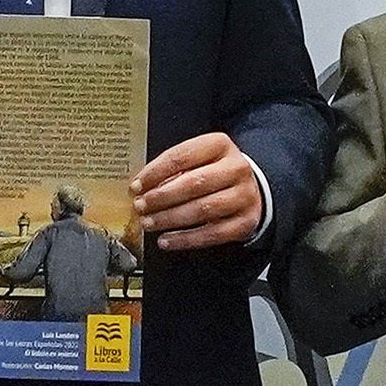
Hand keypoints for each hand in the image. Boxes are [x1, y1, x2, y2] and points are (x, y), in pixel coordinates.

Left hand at [135, 132, 264, 251]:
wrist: (249, 188)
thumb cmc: (214, 172)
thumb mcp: (198, 159)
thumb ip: (174, 170)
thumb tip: (142, 188)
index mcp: (220, 145)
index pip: (182, 156)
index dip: (155, 172)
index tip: (136, 185)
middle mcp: (236, 168)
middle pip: (194, 183)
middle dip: (161, 197)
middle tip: (141, 206)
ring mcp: (244, 196)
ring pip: (203, 210)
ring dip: (170, 219)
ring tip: (149, 223)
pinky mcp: (245, 221)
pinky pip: (212, 234)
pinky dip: (185, 239)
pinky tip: (166, 240)